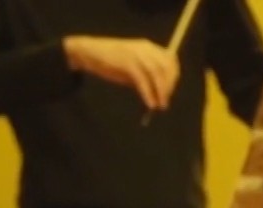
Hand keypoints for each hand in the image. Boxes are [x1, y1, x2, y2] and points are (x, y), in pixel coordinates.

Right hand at [63, 35, 178, 112]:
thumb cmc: (111, 60)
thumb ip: (147, 75)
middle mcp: (146, 48)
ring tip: (159, 105)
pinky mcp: (128, 63)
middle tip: (165, 101)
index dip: (173, 77)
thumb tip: (159, 92)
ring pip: (157, 74)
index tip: (170, 92)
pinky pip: (143, 80)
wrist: (89, 52)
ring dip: (161, 92)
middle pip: (166, 68)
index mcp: (149, 47)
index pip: (170, 60)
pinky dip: (148, 94)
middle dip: (168, 86)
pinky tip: (149, 104)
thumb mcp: (134, 65)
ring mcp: (137, 54)